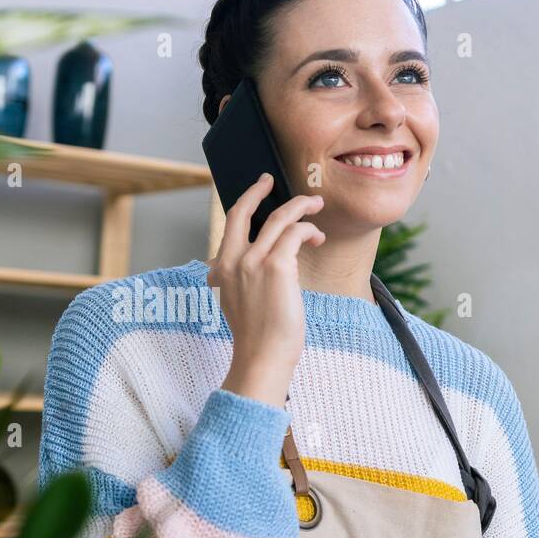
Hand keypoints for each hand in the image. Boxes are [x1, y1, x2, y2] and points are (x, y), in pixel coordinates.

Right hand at [208, 172, 325, 407]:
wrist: (262, 357)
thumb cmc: (256, 336)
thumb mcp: (236, 304)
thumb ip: (233, 282)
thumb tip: (231, 272)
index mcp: (221, 269)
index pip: (231, 224)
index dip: (245, 202)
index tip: (257, 190)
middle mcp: (232, 260)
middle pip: (244, 210)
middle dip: (260, 189)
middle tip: (273, 180)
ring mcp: (253, 261)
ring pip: (279, 218)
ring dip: (301, 207)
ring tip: (316, 207)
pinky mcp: (277, 266)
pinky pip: (296, 233)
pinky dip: (309, 231)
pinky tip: (317, 238)